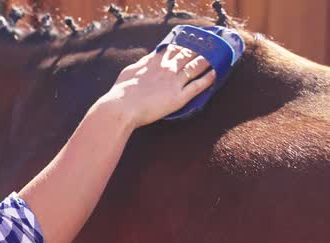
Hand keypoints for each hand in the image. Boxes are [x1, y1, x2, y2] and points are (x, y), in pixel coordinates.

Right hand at [94, 45, 215, 128]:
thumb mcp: (129, 71)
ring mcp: (174, 82)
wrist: (122, 107)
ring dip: (207, 60)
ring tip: (217, 55)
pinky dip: (208, 79)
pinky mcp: (179, 97)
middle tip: (209, 43)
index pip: (173, 48)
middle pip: (187, 54)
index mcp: (154, 62)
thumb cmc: (121, 91)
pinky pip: (197, 86)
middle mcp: (167, 69)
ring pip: (195, 67)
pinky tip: (215, 73)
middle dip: (199, 48)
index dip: (183, 43)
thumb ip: (142, 63)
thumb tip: (151, 57)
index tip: (191, 39)